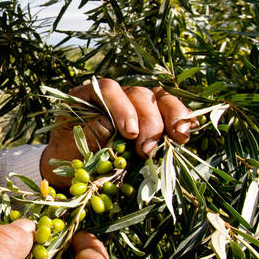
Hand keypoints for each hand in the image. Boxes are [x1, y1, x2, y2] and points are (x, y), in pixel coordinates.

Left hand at [41, 79, 196, 185]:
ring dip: (173, 115)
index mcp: (86, 95)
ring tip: (180, 137)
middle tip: (148, 150)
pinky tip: (191, 128)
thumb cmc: (68, 155)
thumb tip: (108, 124)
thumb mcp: (69, 147)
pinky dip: (182, 117)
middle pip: (138, 94)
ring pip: (159, 98)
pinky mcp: (151, 116)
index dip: (122, 108)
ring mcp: (134, 103)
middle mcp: (114, 95)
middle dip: (148, 121)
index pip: (108, 89)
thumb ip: (87, 134)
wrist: (72, 169)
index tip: (130, 132)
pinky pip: (169, 109)